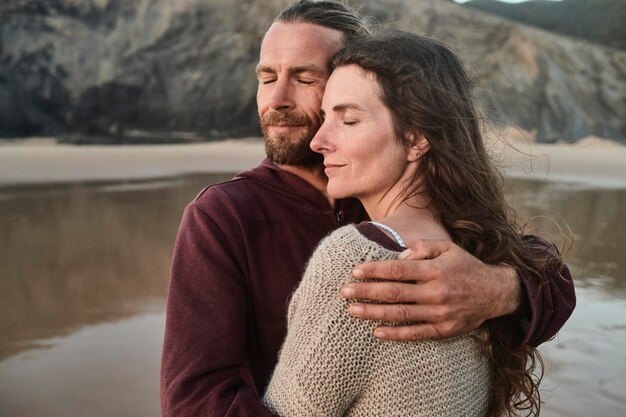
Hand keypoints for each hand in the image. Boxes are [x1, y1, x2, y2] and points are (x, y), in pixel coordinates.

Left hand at [341, 240, 521, 340]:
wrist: (496, 293)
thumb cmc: (466, 266)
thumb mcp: (448, 248)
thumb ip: (422, 248)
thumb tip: (398, 256)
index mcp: (436, 270)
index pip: (398, 270)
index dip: (375, 270)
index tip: (355, 271)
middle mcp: (437, 292)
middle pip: (395, 292)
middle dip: (367, 292)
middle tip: (344, 292)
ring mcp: (440, 313)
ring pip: (401, 314)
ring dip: (374, 313)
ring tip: (352, 311)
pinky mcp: (444, 330)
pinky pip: (416, 334)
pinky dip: (395, 334)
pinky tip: (376, 332)